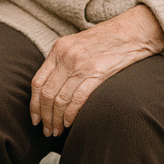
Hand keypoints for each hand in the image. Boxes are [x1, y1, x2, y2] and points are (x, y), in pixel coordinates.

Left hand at [30, 5, 163, 136]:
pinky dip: (71, 115)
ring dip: (56, 119)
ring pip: (60, 99)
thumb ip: (61, 62)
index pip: (37, 82)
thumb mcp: (75, 45)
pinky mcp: (97, 74)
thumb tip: (49, 88)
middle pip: (47, 94)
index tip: (34, 118)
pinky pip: (78, 99)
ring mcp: (81, 66)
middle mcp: (66, 57)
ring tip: (57, 131)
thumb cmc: (104, 40)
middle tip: (46, 130)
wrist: (130, 32)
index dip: (33, 103)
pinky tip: (69, 123)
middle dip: (45, 116)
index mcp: (58, 49)